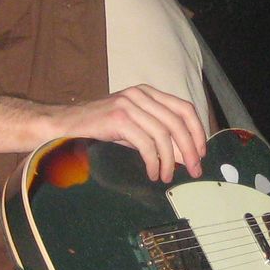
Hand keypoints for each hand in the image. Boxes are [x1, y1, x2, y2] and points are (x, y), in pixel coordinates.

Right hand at [58, 85, 206, 181]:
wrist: (68, 121)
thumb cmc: (102, 125)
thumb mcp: (134, 125)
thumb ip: (157, 134)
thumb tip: (183, 155)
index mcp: (148, 92)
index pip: (184, 108)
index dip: (197, 130)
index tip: (201, 152)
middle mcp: (141, 94)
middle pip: (177, 122)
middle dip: (189, 149)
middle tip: (193, 170)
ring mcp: (129, 104)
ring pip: (162, 135)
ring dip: (169, 160)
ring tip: (167, 176)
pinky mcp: (119, 118)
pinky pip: (145, 143)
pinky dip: (153, 161)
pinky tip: (153, 172)